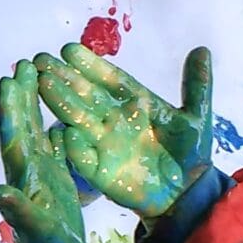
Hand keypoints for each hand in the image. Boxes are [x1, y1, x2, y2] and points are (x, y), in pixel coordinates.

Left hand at [0, 59, 87, 242]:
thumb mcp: (35, 231)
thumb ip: (17, 209)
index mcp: (23, 177)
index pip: (14, 135)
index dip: (10, 107)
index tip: (9, 78)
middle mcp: (28, 171)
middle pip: (23, 125)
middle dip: (21, 95)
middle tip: (22, 63)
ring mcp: (42, 176)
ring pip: (37, 132)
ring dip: (35, 105)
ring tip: (37, 77)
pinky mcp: (56, 183)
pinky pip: (56, 148)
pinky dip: (56, 128)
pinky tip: (59, 114)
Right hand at [35, 44, 214, 218]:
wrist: (189, 193)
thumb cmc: (190, 153)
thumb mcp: (197, 116)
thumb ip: (198, 84)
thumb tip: (202, 49)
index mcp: (134, 104)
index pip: (110, 80)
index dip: (91, 65)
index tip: (70, 50)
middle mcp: (114, 120)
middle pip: (86, 96)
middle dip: (64, 79)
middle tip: (40, 61)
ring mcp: (106, 145)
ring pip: (79, 121)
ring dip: (61, 104)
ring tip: (42, 84)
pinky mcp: (102, 172)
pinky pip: (85, 158)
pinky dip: (75, 147)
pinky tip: (63, 133)